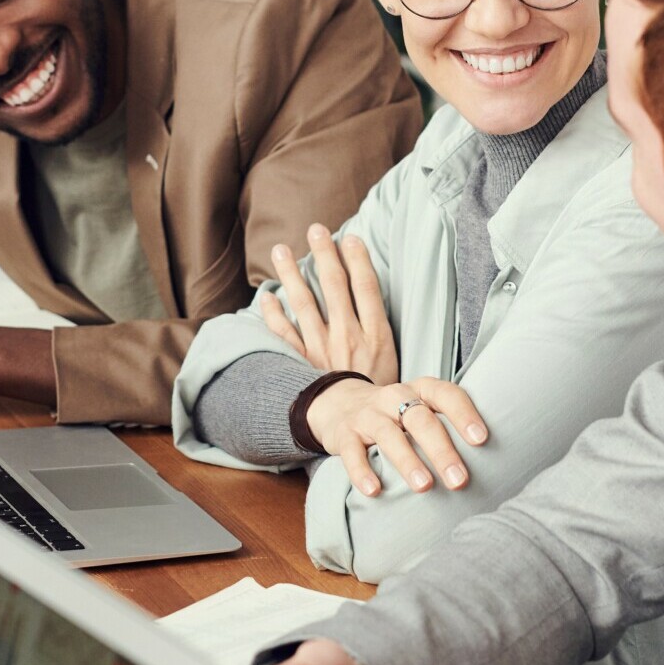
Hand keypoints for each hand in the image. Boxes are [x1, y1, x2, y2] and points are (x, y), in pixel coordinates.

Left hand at [260, 225, 397, 385]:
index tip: (350, 237)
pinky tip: (266, 295)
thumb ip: (383, 335)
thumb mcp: (397, 365)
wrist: (365, 434)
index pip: (366, 287)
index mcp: (376, 335)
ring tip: (280, 251)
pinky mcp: (304, 365)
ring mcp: (322, 350)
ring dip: (291, 274)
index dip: (358, 260)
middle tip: (315, 229)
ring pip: (305, 303)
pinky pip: (284, 334)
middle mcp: (348, 337)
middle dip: (324, 255)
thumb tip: (374, 304)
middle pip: (335, 286)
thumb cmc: (384, 400)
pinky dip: (273, 314)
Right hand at [306, 376, 487, 496]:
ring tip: (424, 487)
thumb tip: (495, 463)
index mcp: (420, 390)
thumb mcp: (421, 409)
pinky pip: (352, 452)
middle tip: (460, 480)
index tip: (482, 440)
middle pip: (420, 420)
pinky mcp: (343, 434)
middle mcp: (395, 397)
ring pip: (388, 435)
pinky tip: (374, 490)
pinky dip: (362, 471)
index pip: (446, 395)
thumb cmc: (396, 415)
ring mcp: (368, 415)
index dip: (464, 415)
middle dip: (441, 450)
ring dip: (407, 461)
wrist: (339, 404)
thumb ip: (447, 425)